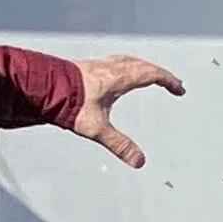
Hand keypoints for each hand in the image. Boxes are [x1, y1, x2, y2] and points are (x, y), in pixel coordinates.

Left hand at [72, 53, 184, 168]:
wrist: (44, 87)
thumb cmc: (68, 102)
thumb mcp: (98, 129)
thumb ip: (119, 145)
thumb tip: (138, 160)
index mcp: (119, 78)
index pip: (152, 74)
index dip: (168, 80)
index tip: (178, 88)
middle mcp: (111, 68)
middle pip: (143, 65)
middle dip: (160, 73)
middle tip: (170, 82)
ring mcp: (98, 65)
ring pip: (128, 61)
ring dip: (142, 66)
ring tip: (148, 73)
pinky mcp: (87, 66)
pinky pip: (114, 61)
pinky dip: (125, 65)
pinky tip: (116, 73)